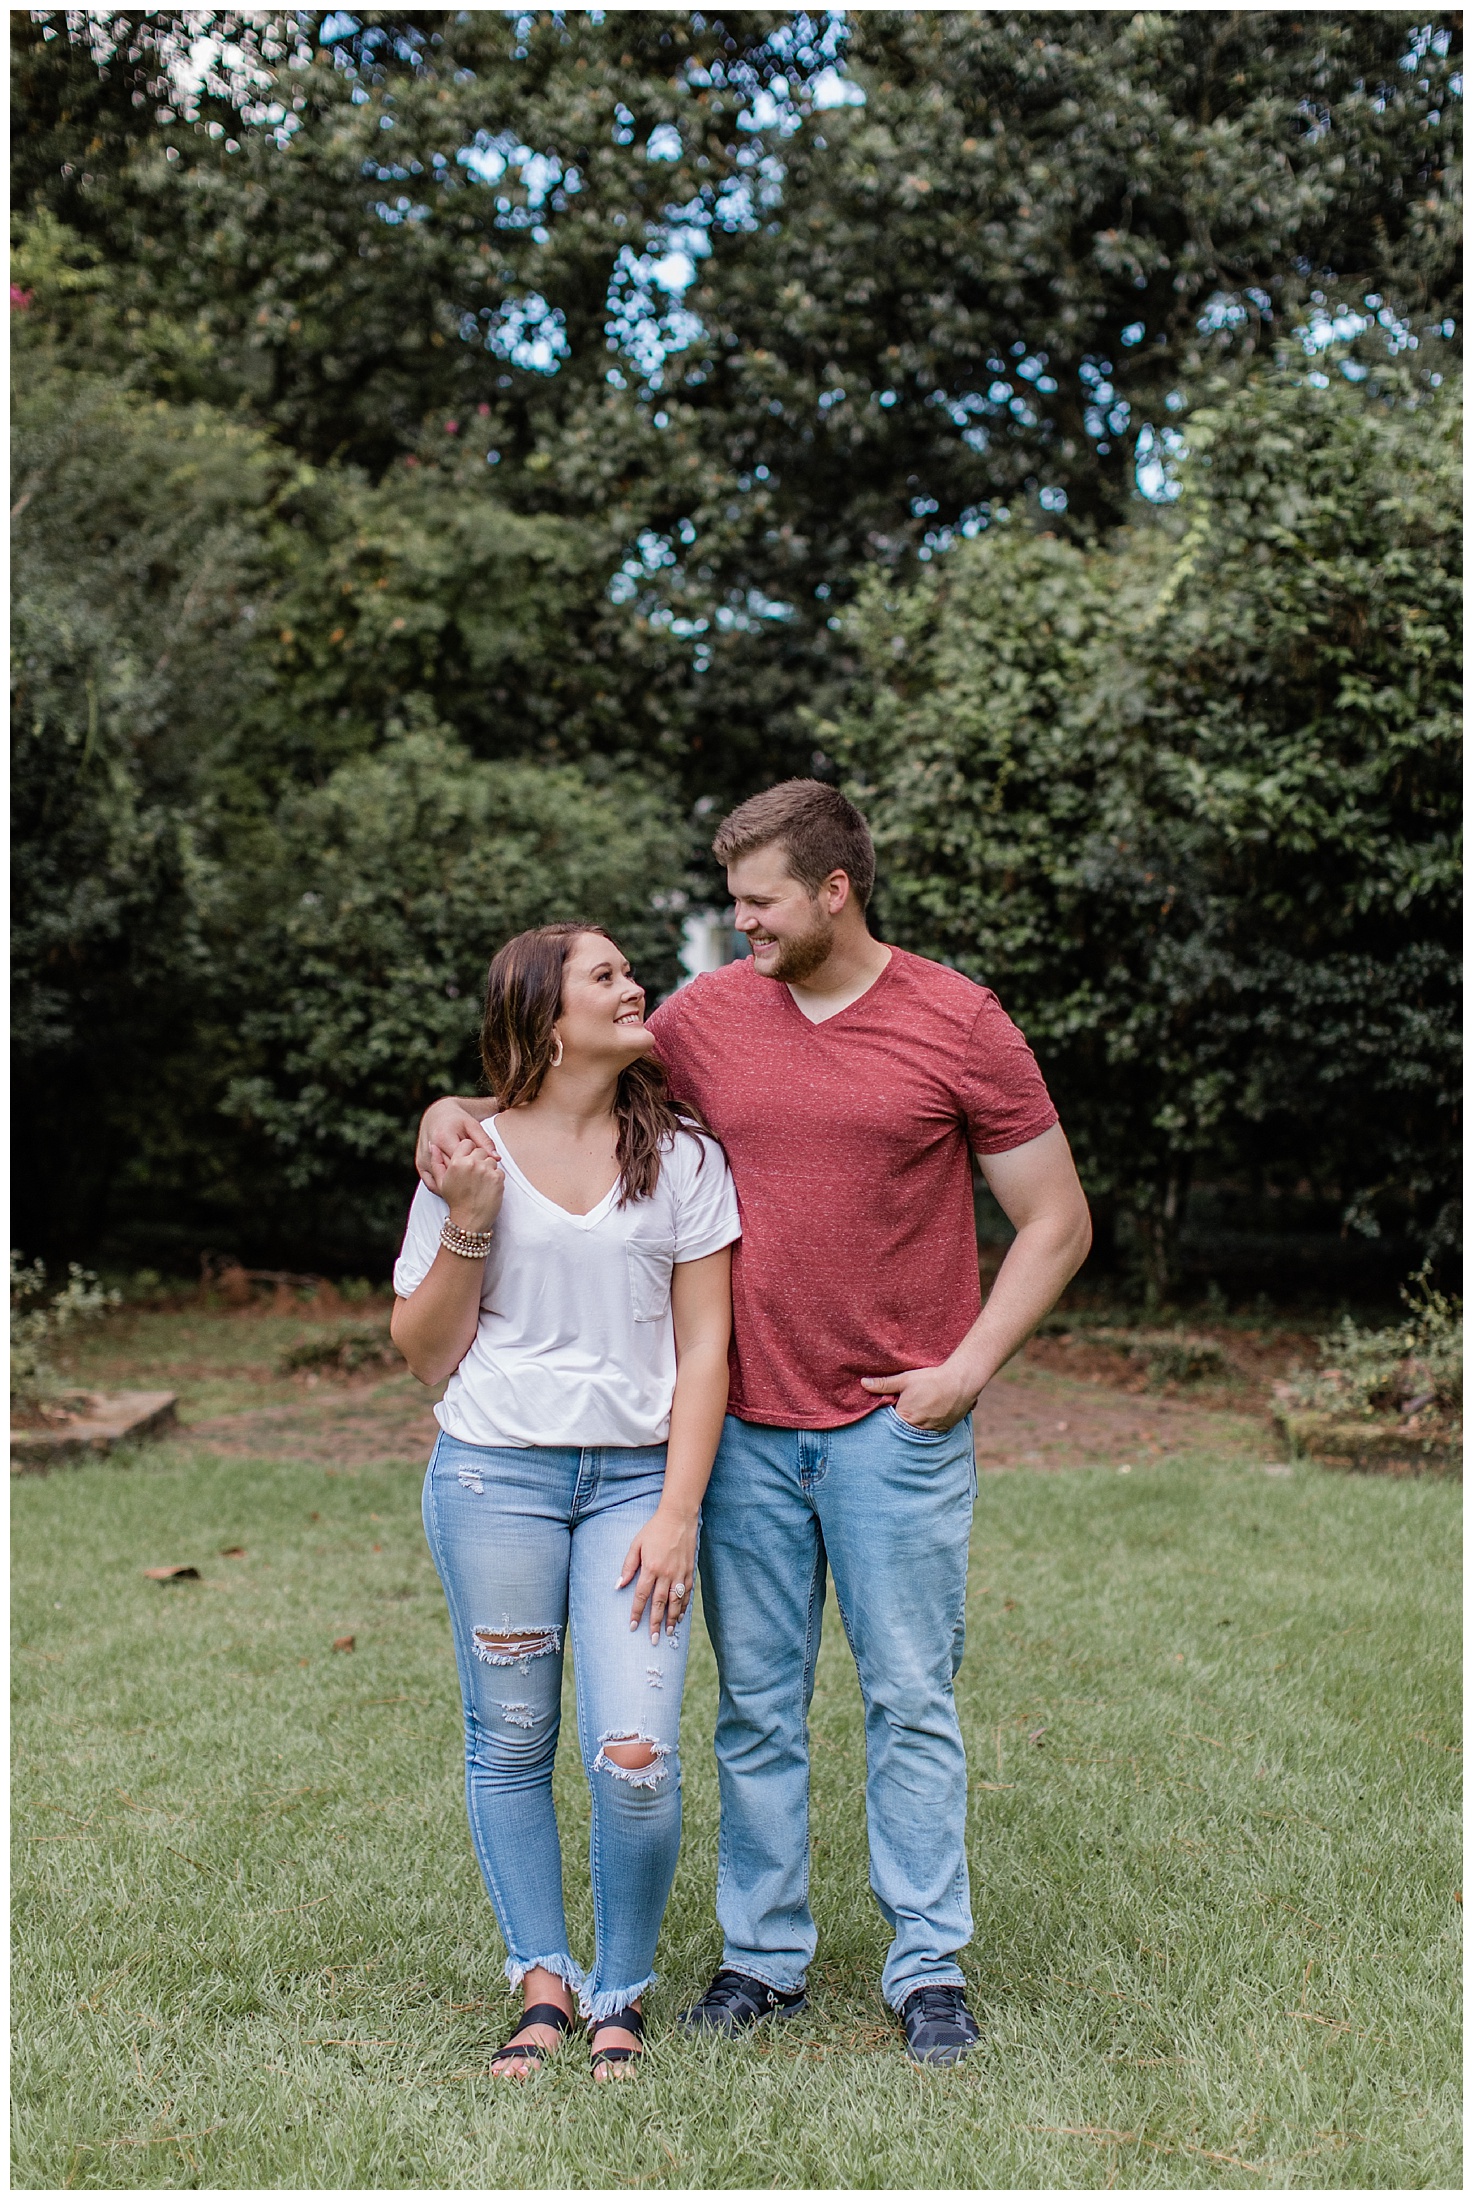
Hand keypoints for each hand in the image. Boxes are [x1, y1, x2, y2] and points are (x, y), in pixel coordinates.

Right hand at [417, 1097, 496, 1191]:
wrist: (437, 1114)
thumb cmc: (457, 1119)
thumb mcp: (473, 1126)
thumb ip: (484, 1142)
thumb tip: (497, 1158)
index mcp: (444, 1138)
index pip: (463, 1161)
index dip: (475, 1167)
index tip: (484, 1170)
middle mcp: (430, 1149)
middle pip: (452, 1172)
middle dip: (466, 1178)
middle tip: (478, 1180)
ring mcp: (423, 1158)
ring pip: (441, 1180)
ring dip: (455, 1185)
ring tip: (469, 1184)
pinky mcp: (420, 1165)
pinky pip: (431, 1183)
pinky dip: (444, 1188)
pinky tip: (456, 1189)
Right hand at [440, 1137, 504, 1235]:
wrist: (470, 1220)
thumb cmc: (455, 1201)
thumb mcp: (441, 1182)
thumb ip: (436, 1163)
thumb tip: (434, 1147)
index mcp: (456, 1162)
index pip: (467, 1143)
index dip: (469, 1151)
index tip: (468, 1161)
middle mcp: (471, 1163)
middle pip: (480, 1150)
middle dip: (479, 1159)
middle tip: (475, 1174)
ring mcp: (485, 1170)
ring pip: (491, 1159)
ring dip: (488, 1168)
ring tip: (481, 1182)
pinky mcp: (497, 1177)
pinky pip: (499, 1170)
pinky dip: (496, 1177)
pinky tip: (488, 1187)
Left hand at [618, 1505, 696, 1642]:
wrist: (678, 1517)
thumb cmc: (654, 1530)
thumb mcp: (636, 1545)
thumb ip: (628, 1566)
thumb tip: (618, 1585)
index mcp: (651, 1568)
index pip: (641, 1596)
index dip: (636, 1613)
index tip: (633, 1626)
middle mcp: (666, 1573)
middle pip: (660, 1604)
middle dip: (656, 1623)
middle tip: (653, 1639)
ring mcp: (680, 1573)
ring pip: (675, 1602)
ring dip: (671, 1619)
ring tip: (668, 1634)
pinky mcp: (689, 1571)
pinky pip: (687, 1593)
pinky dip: (684, 1607)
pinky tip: (680, 1617)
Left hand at [859, 1362, 977, 1431]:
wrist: (960, 1382)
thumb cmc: (931, 1380)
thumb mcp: (905, 1379)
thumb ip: (884, 1384)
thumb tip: (863, 1383)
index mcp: (905, 1417)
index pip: (891, 1424)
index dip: (889, 1418)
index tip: (890, 1410)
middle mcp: (918, 1428)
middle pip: (905, 1430)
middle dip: (903, 1423)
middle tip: (908, 1410)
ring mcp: (932, 1430)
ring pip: (919, 1431)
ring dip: (918, 1424)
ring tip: (920, 1412)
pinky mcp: (945, 1429)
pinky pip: (933, 1431)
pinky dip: (930, 1425)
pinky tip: (931, 1414)